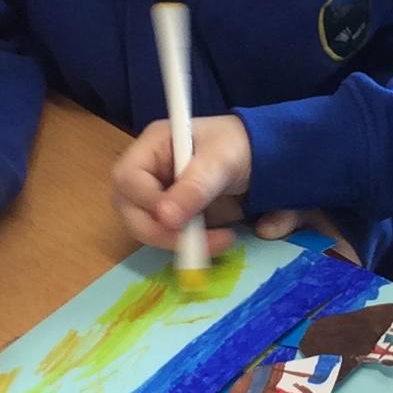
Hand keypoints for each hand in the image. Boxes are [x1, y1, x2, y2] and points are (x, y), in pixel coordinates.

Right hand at [112, 115, 254, 254]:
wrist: (265, 158)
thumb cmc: (239, 146)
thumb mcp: (220, 162)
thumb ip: (195, 187)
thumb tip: (165, 219)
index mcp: (152, 146)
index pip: (128, 178)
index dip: (146, 202)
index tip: (177, 219)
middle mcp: (147, 172)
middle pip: (130, 209)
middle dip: (161, 232)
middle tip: (198, 243)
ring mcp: (157, 196)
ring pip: (146, 228)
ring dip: (177, 242)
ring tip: (220, 239)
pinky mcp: (171, 216)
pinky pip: (166, 237)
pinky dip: (187, 245)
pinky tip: (216, 240)